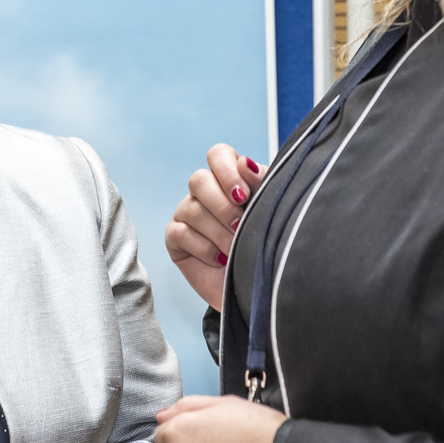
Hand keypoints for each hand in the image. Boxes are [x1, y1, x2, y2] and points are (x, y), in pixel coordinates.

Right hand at [166, 144, 263, 308]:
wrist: (257, 287)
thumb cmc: (264, 245)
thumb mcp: (268, 210)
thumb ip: (260, 183)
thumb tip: (245, 162)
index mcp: (229, 177)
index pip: (218, 155)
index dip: (227, 171)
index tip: (244, 196)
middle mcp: (204, 191)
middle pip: (199, 179)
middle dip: (222, 205)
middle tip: (240, 225)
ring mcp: (187, 212)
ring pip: (192, 208)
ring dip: (218, 232)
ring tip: (235, 249)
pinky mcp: (175, 237)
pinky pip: (181, 232)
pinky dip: (204, 248)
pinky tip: (220, 259)